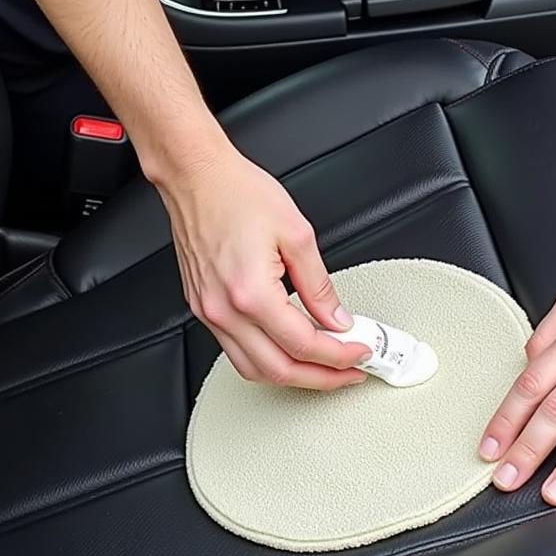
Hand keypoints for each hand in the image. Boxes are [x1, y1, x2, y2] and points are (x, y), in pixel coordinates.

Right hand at [160, 146, 370, 389]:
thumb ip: (320, 284)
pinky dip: (266, 359)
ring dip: (293, 376)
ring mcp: (209, 312)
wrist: (195, 177)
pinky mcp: (202, 308)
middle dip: (321, 378)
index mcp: (251, 292)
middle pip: (279, 370)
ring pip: (254, 369)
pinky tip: (287, 349)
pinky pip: (235, 351)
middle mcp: (224, 310)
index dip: (339, 356)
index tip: (360, 352)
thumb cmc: (237, 193)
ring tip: (323, 368)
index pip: (304, 345)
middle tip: (350, 371)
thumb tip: (336, 318)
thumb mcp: (297, 234)